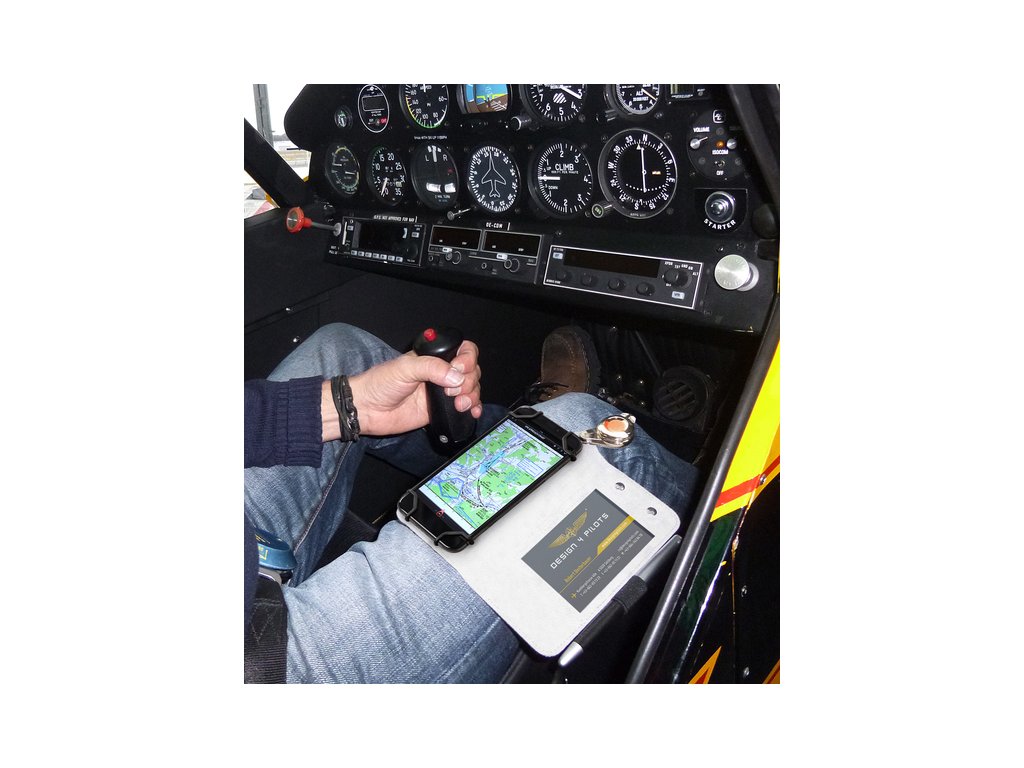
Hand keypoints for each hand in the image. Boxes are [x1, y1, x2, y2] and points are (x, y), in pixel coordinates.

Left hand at [341, 340, 482, 436]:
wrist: (368, 410)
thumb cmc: (380, 383)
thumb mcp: (405, 368)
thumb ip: (432, 368)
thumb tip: (457, 377)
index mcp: (434, 357)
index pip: (463, 350)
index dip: (467, 359)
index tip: (458, 369)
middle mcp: (442, 373)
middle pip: (472, 371)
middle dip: (469, 381)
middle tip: (452, 391)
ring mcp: (443, 392)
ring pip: (471, 389)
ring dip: (472, 396)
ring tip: (459, 404)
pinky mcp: (442, 410)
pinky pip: (466, 407)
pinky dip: (473, 408)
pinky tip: (471, 412)